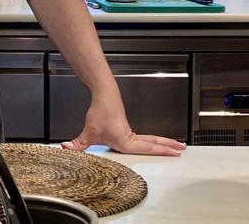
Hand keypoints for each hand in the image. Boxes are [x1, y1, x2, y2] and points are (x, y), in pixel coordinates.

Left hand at [62, 99, 185, 156]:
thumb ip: (78, 144)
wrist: (104, 95)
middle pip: (154, 143)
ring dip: (164, 142)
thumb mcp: (88, 133)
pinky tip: (155, 143)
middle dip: (168, 147)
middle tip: (182, 149)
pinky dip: (154, 140)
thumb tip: (66, 150)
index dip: (162, 151)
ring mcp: (130, 132)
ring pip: (151, 139)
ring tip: (176, 145)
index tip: (174, 153)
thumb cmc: (100, 113)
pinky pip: (145, 136)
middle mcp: (131, 137)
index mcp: (126, 141)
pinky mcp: (127, 128)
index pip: (148, 148)